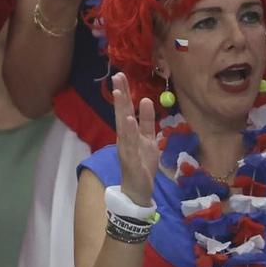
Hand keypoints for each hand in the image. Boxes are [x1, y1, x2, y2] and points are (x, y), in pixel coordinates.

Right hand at [110, 72, 161, 206]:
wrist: (139, 191)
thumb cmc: (142, 165)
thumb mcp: (149, 139)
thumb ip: (148, 122)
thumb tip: (147, 100)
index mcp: (129, 132)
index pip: (126, 109)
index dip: (124, 93)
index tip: (121, 75)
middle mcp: (124, 137)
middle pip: (121, 113)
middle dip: (120, 95)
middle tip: (117, 75)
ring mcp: (125, 148)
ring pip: (122, 125)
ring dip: (121, 109)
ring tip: (119, 93)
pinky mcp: (129, 159)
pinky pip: (129, 143)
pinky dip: (129, 131)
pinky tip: (128, 119)